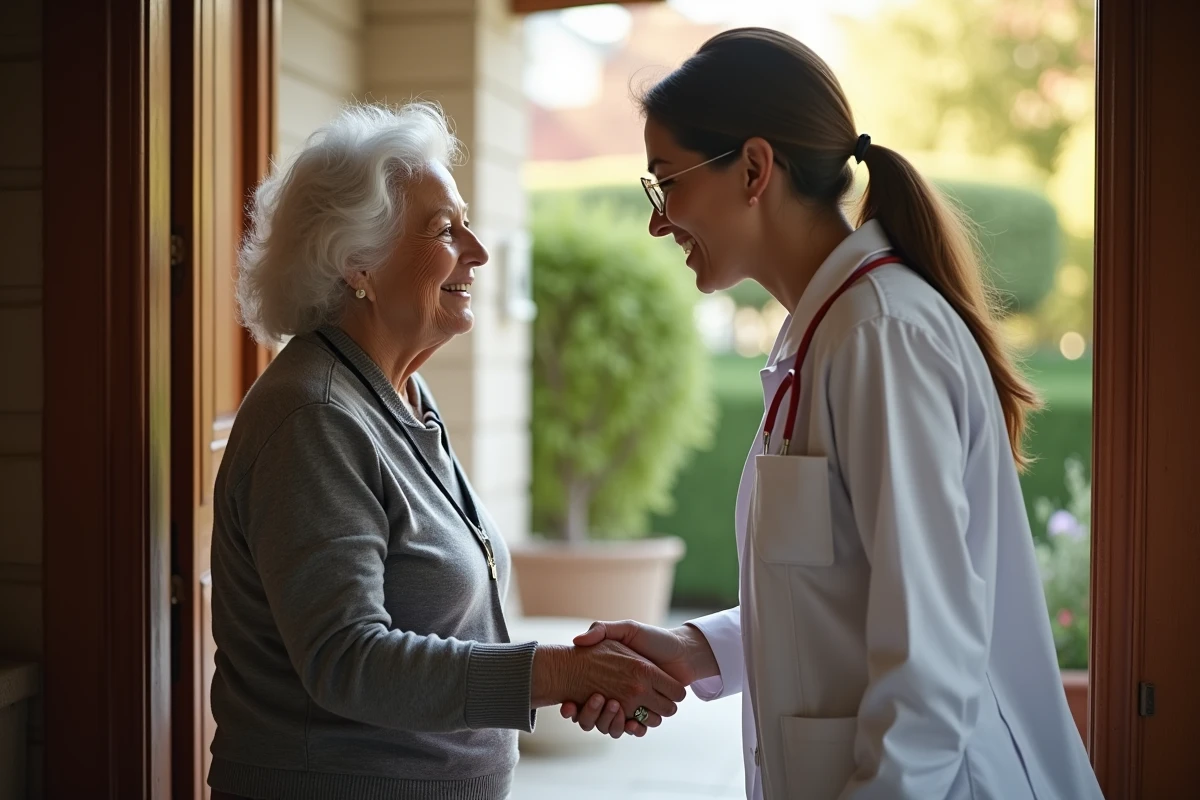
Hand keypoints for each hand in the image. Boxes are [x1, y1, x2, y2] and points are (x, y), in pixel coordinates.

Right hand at [531, 640, 685, 739]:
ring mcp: (636, 705)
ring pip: (616, 725)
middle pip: (598, 717)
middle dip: (593, 715)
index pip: (584, 699)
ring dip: (612, 722)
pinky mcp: (650, 713)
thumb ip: (601, 629)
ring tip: (611, 705)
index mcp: (612, 679)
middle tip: (594, 699)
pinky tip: (631, 722)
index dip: (576, 705)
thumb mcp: (625, 629)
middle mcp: (622, 694)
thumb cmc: (654, 638)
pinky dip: (633, 728)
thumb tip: (576, 641)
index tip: (568, 703)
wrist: (682, 650)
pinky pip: (636, 729)